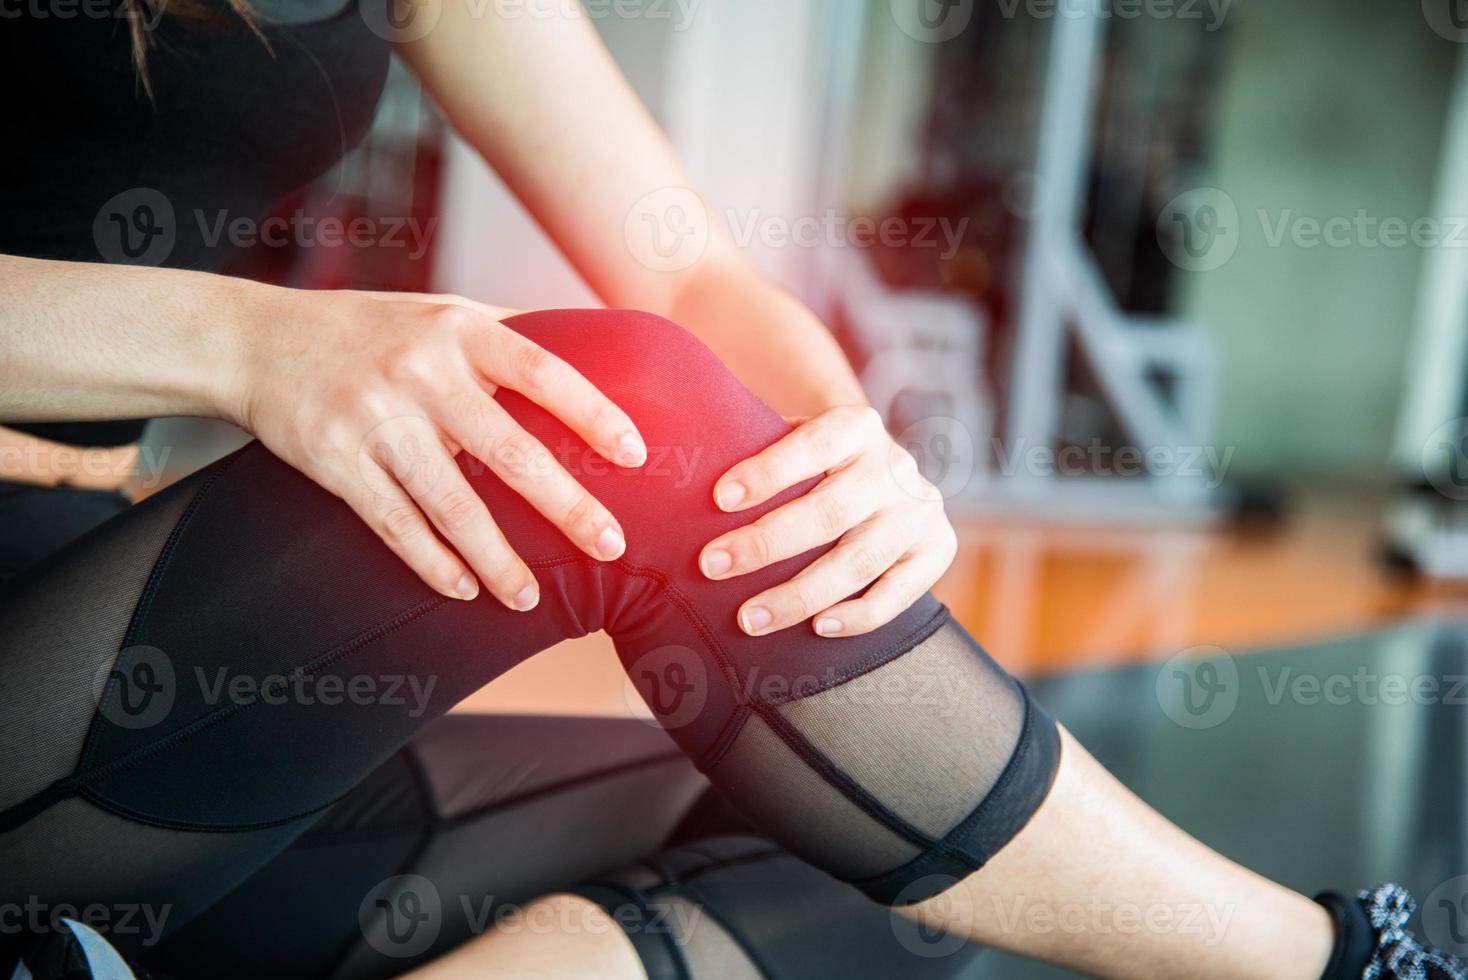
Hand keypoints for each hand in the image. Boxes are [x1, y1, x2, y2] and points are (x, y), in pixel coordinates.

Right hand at [228, 288, 645, 609]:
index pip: (543, 372)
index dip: (594, 414)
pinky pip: (395, 525)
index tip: (636, 456)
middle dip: (566, 506)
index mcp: (459, 331)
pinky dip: (432, 563)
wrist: (258, 341)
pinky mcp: (336, 463)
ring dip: (497, 558)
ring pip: (451, 505)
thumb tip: (594, 348)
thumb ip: (507, 335)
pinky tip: (465, 588)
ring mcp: (376, 420)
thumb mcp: (440, 312)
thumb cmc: (372, 330)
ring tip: (531, 598)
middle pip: (509, 450)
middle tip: (611, 546)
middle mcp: (421, 372)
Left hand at [697, 405, 957, 636]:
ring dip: (799, 594)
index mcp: (856, 427)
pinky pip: (900, 592)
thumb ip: (756, 447)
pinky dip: (859, 614)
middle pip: (831, 511)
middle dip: (766, 543)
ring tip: (748, 618)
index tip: (718, 499)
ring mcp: (920, 509)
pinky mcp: (937, 549)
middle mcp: (894, 466)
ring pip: (858, 560)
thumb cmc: (816, 467)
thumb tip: (677, 469)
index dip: (767, 471)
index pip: (812, 445)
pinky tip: (817, 628)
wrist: (889, 478)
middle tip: (711, 566)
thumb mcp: (795, 443)